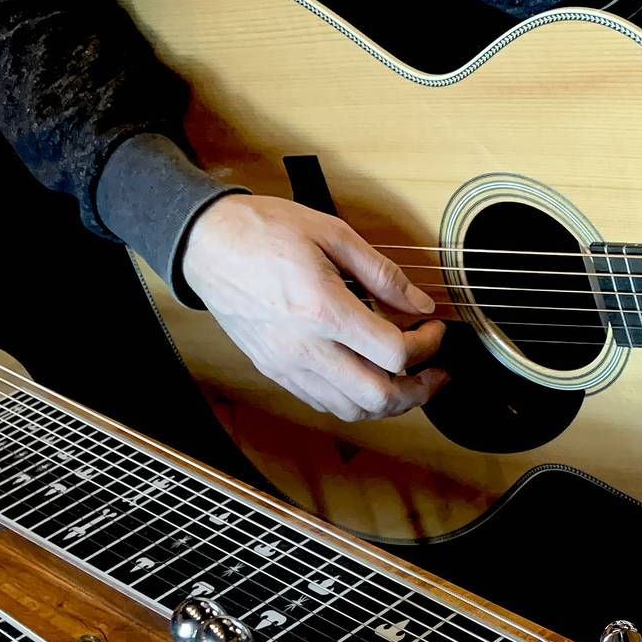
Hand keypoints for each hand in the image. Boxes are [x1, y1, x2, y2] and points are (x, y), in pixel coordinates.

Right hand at [179, 196, 447, 422]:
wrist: (205, 243)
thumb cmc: (263, 231)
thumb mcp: (332, 234)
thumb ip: (382, 273)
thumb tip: (420, 302)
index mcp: (323, 310)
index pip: (394, 353)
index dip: (428, 346)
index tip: (434, 329)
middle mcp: (305, 347)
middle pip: (379, 397)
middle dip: (420, 391)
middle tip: (437, 373)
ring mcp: (287, 365)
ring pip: (352, 411)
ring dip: (390, 403)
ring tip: (409, 381)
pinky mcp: (275, 371)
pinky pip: (324, 404)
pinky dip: (356, 401)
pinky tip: (368, 379)